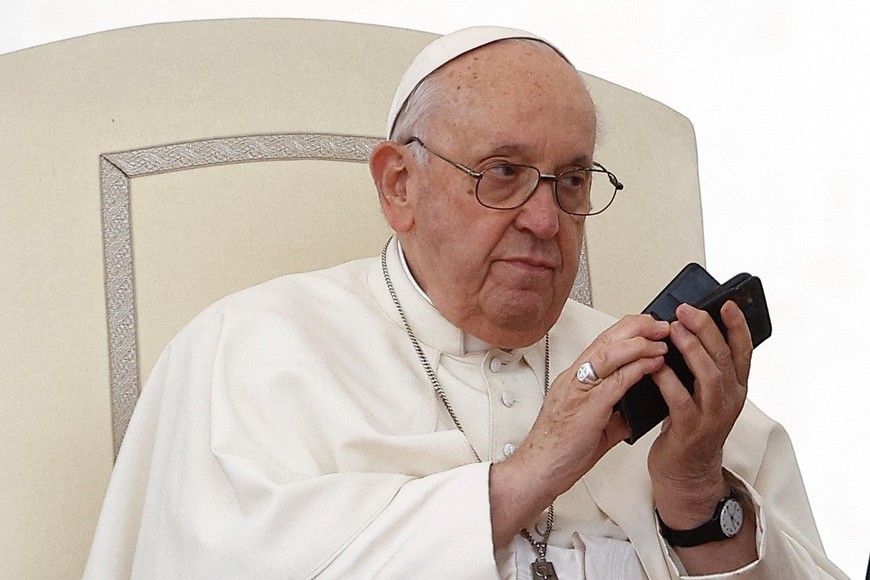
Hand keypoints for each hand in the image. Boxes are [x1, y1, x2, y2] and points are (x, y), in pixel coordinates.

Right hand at [490, 314, 669, 546]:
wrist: (539, 470)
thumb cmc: (558, 448)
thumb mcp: (592, 424)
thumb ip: (614, 413)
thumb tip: (634, 411)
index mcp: (574, 379)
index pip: (602, 342)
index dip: (628, 330)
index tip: (650, 326)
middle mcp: (574, 378)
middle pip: (606, 339)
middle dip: (637, 327)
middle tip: (661, 325)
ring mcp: (578, 391)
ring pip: (609, 354)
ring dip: (639, 343)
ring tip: (661, 340)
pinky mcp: (586, 408)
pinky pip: (615, 381)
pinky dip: (637, 369)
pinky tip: (653, 363)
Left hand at [648, 301, 752, 527]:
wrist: (685, 471)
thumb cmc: (690, 426)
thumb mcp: (703, 394)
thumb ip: (701, 366)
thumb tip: (686, 328)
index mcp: (734, 387)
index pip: (743, 350)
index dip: (737, 326)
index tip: (727, 304)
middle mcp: (729, 399)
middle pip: (724, 357)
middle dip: (706, 329)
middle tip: (687, 311)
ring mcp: (712, 415)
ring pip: (709, 376)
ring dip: (692, 350)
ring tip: (674, 331)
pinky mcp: (690, 429)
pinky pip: (681, 399)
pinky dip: (668, 379)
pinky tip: (656, 365)